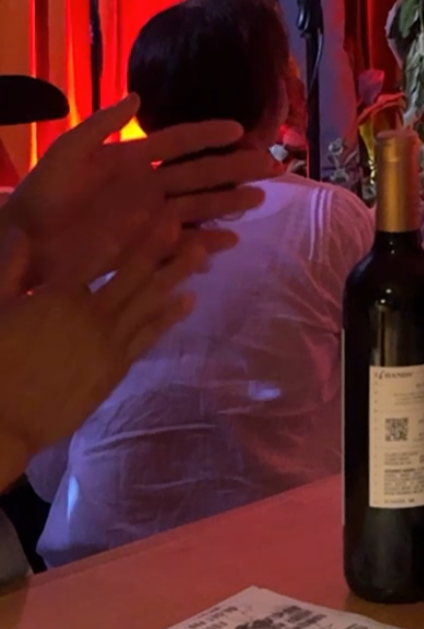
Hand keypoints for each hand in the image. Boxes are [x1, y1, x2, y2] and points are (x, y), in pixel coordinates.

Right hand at [0, 213, 207, 484]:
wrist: (5, 421)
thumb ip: (9, 270)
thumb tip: (22, 233)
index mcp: (60, 295)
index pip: (98, 254)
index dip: (124, 229)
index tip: (146, 208)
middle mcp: (92, 313)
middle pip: (133, 272)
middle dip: (158, 244)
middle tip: (179, 219)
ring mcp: (108, 341)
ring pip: (149, 301)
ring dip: (175, 274)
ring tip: (200, 251)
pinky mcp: (116, 368)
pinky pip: (148, 336)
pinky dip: (168, 316)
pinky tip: (188, 300)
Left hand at [3, 96, 274, 292]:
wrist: (23, 240)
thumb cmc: (42, 193)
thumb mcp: (68, 150)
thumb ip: (102, 124)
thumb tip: (138, 96)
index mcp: (132, 159)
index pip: (179, 142)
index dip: (208, 134)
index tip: (239, 129)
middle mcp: (148, 187)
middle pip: (200, 175)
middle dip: (235, 169)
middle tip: (272, 166)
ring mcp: (148, 219)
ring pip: (198, 207)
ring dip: (229, 203)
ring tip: (259, 198)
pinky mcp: (142, 247)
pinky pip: (180, 244)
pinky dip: (205, 243)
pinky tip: (228, 242)